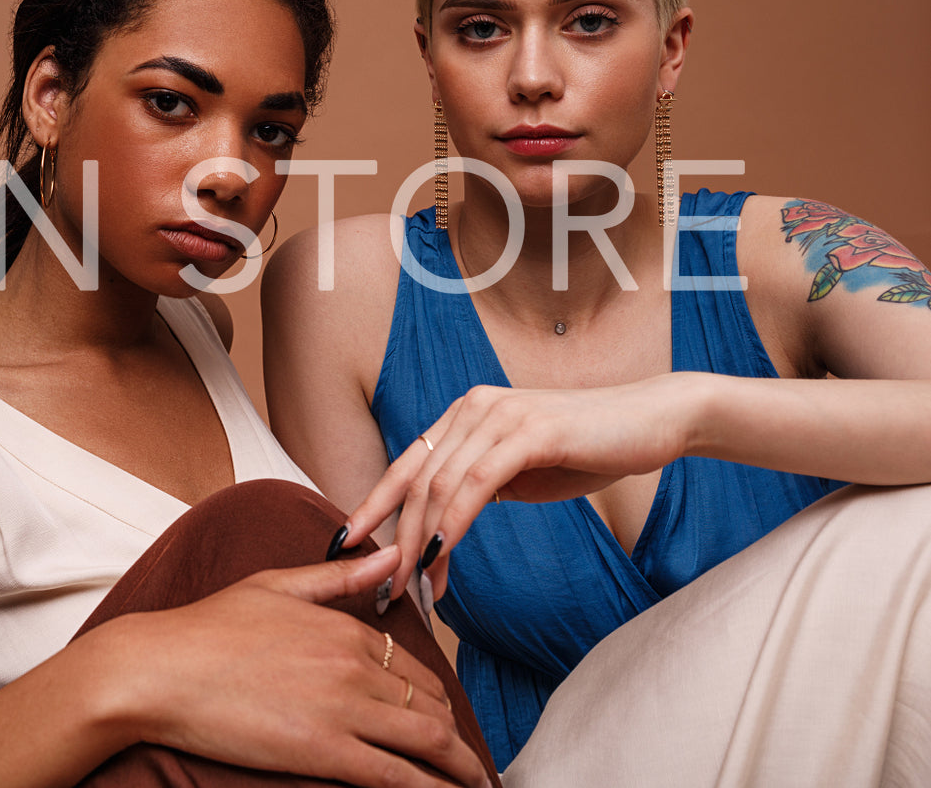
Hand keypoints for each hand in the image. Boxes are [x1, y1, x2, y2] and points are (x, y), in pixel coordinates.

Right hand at [112, 545, 490, 787]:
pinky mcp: (324, 751)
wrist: (158, 669)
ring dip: (460, 769)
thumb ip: (340, 577)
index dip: (439, 701)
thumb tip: (392, 558)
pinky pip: (396, 776)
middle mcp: (353, 665)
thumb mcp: (276, 585)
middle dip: (457, 741)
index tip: (448, 723)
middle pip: (431, 707)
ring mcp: (342, 709)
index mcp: (344, 628)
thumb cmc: (206, 628)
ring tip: (474, 787)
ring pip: (427, 742)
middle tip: (468, 767)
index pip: (416, 668)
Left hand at [345, 375, 694, 601]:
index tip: (345, 545)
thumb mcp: (521, 470)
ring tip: (416, 587)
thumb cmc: (589, 448)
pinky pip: (477, 483)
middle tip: (386, 588)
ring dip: (422, 541)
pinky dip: (454, 523)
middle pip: (415, 480)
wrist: (652, 421)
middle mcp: (472, 407)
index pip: (405, 465)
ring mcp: (499, 415)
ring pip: (439, 485)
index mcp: (465, 415)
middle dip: (395, 538)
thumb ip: (480, 486)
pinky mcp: (528, 431)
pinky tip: (442, 556)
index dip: (372, 506)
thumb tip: (442, 527)